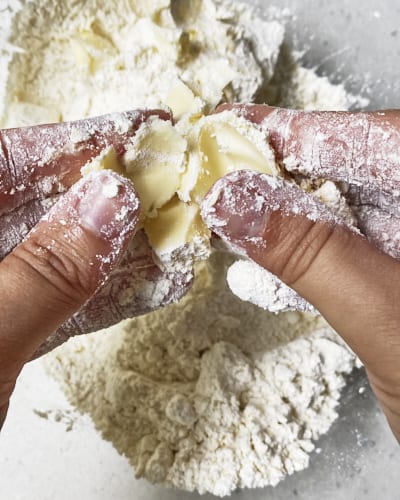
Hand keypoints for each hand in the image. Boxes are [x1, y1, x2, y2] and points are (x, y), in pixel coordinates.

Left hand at [0, 111, 190, 428]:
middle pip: (40, 204)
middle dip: (108, 196)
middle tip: (166, 178)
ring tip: (173, 230)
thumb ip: (44, 271)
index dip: (76, 144)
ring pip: (56, 255)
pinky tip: (148, 284)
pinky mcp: (3, 327)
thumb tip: (110, 204)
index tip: (136, 131)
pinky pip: (57, 299)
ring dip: (117, 249)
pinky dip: (101, 295)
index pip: (8, 160)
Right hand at [203, 105, 399, 441]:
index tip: (229, 125)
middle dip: (278, 169)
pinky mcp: (398, 261)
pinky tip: (269, 253)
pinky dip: (304, 247)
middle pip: (351, 163)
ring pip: (343, 202)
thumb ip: (313, 256)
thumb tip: (235, 200)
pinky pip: (346, 240)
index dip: (292, 130)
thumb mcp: (390, 324)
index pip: (372, 139)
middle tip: (217, 166)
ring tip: (230, 209)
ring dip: (283, 211)